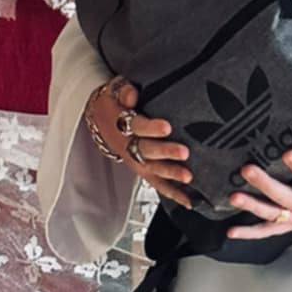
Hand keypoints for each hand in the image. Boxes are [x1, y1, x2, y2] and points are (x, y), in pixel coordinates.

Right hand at [85, 80, 193, 208]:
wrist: (101, 120)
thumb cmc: (113, 104)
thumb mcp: (114, 91)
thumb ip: (123, 91)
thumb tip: (132, 95)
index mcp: (122, 124)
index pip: (137, 126)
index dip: (152, 128)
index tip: (167, 127)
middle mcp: (129, 145)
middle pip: (147, 151)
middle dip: (166, 153)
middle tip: (185, 153)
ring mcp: (137, 161)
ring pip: (154, 170)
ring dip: (171, 174)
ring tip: (189, 178)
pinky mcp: (144, 171)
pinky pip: (158, 184)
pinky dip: (173, 194)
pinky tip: (190, 200)